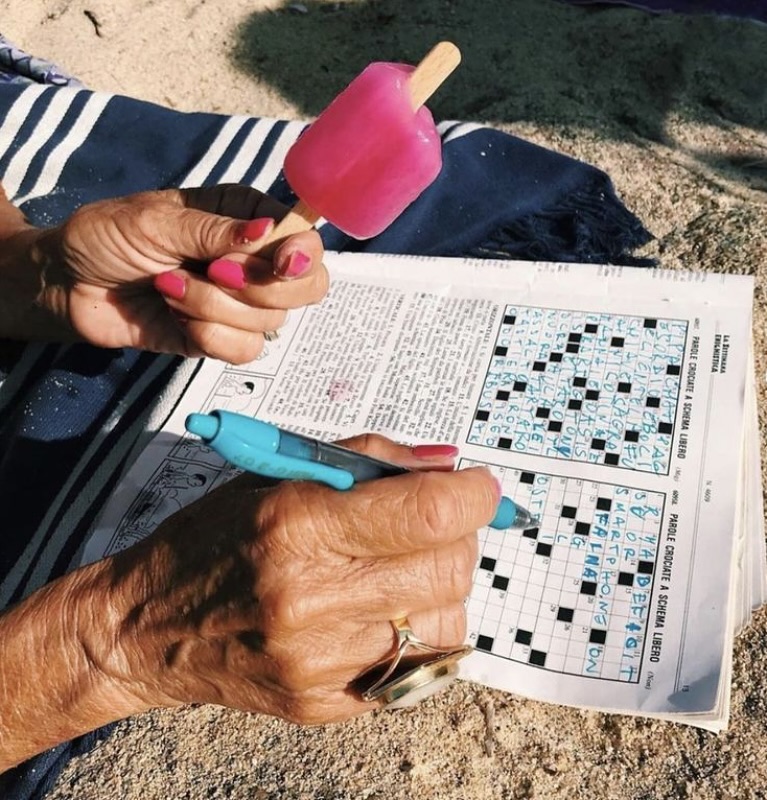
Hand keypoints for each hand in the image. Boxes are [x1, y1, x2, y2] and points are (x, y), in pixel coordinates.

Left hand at [0, 184, 327, 361]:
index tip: (280, 263)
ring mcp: (239, 304)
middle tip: (213, 271)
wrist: (67, 285)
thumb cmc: (107, 236)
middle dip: (260, 287)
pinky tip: (176, 317)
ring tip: (169, 287)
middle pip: (307, 287)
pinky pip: (244, 350)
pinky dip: (209, 336)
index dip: (303, 254)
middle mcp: (252, 262)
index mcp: (247, 219)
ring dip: (214, 307)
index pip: (306, 239)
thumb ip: (217, 230)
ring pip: (270, 322)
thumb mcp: (157, 221)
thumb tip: (272, 232)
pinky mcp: (220, 339)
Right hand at [80, 435, 498, 723]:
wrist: (149, 627)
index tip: (480, 485)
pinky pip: (421, 666)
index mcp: (297, 526)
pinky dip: (421, 630)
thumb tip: (446, 464)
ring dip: (441, 584)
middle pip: (447, 567)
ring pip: (446, 618)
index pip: (424, 515)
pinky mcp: (327, 703)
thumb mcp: (277, 475)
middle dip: (459, 534)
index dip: (471, 494)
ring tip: (399, 568)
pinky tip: (385, 610)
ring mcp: (322, 661)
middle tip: (433, 522)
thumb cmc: (213, 537)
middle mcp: (311, 599)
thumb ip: (368, 459)